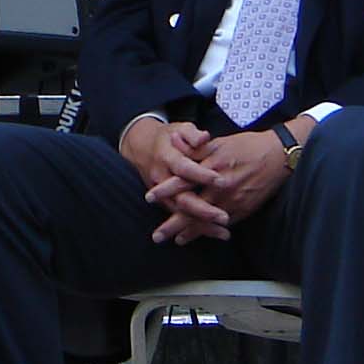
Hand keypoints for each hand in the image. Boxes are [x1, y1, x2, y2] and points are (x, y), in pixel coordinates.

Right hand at [120, 117, 231, 244]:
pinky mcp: (165, 202)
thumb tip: (204, 138)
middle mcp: (162, 178)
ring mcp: (162, 194)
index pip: (184, 168)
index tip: (220, 180)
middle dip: (203, 210)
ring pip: (182, 213)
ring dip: (202, 225)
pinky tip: (216, 234)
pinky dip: (197, 229)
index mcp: (167, 157)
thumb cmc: (167, 138)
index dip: (201, 175)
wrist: (140, 146)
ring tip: (224, 232)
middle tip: (224, 217)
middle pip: (181, 198)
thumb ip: (191, 134)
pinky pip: (181, 218)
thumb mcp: (179, 129)